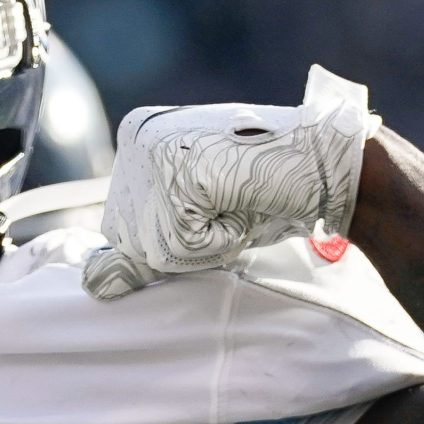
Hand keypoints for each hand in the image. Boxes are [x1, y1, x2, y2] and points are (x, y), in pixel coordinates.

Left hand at [84, 65, 375, 300]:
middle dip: (185, 241)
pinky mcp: (183, 172)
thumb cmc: (268, 190)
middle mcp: (136, 137)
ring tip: (238, 203)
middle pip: (133, 239)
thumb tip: (93, 287)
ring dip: (205, 244)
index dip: (176, 235)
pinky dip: (221, 240)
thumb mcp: (196, 218)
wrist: (330, 164)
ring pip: (157, 247)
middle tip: (229, 203)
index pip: (124, 227)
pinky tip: (244, 203)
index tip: (215, 200)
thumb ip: (145, 245)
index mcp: (136, 137)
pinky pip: (185, 244)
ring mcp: (158, 152)